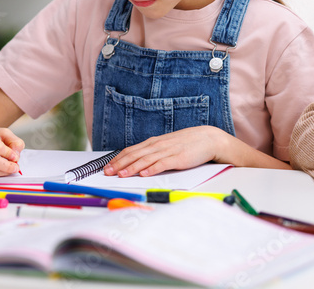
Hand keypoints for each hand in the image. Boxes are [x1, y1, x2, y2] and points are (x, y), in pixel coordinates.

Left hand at [103, 126, 227, 177]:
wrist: (208, 138)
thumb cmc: (187, 143)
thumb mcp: (167, 145)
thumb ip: (153, 152)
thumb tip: (137, 162)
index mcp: (154, 143)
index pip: (131, 150)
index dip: (117, 158)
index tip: (106, 167)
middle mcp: (158, 145)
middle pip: (134, 155)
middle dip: (118, 164)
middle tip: (106, 172)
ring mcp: (168, 151)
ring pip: (145, 160)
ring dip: (131, 167)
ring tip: (121, 174)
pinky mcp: (178, 158)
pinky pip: (163, 164)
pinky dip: (152, 168)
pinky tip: (144, 173)